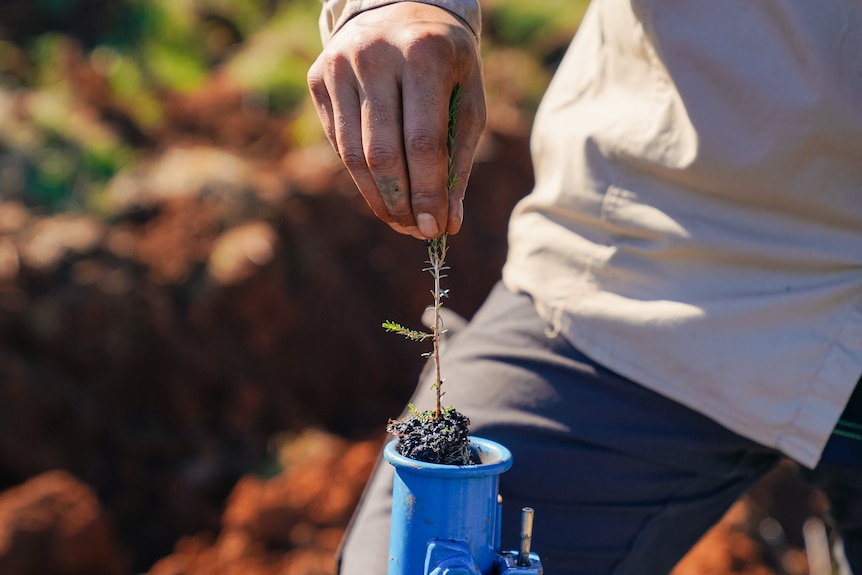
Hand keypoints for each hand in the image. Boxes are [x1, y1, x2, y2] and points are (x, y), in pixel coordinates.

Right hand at [307, 2, 485, 238]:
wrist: (400, 5)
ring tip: (400, 220)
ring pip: (352, 153)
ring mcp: (339, 64)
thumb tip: (449, 224)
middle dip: (400, 202)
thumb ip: (458, 161)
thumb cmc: (445, 63)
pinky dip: (360, 174)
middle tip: (416, 231)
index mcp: (424, 54)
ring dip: (377, 197)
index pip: (422, 142)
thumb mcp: (467, 100)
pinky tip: (381, 189)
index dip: (427, 192)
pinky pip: (337, 142)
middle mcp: (375, 55)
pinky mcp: (318, 77)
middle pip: (381, 153)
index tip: (435, 229)